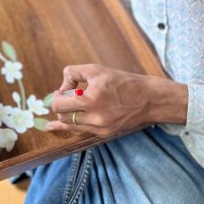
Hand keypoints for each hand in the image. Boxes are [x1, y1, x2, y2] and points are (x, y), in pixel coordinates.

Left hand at [46, 64, 187, 136]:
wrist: (148, 99)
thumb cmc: (121, 82)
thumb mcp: (96, 70)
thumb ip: (73, 73)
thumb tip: (61, 88)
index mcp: (91, 99)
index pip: (59, 105)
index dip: (56, 97)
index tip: (61, 91)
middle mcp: (95, 117)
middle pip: (63, 116)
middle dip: (59, 106)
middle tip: (64, 98)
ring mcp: (100, 128)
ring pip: (70, 126)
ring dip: (65, 116)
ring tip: (68, 106)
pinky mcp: (105, 134)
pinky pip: (81, 130)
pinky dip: (72, 124)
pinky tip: (55, 126)